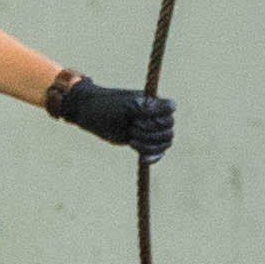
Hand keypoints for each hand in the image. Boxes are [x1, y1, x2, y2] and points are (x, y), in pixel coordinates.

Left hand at [49, 72, 175, 160]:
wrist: (89, 113)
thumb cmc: (107, 105)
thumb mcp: (127, 106)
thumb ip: (150, 108)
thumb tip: (175, 106)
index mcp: (154, 104)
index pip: (169, 117)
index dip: (157, 123)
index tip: (138, 120)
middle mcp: (154, 116)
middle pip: (168, 133)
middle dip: (149, 134)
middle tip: (131, 128)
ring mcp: (149, 130)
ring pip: (163, 144)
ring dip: (148, 146)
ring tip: (131, 139)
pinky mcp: (142, 141)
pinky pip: (156, 153)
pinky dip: (152, 157)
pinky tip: (143, 159)